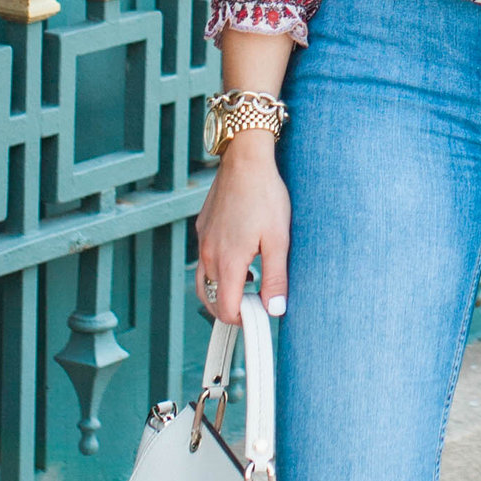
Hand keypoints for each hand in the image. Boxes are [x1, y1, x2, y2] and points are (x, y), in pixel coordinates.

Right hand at [195, 143, 290, 320]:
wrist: (245, 159)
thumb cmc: (265, 196)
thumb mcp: (279, 239)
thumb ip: (276, 277)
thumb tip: (275, 310)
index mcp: (228, 260)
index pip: (226, 309)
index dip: (243, 320)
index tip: (261, 315)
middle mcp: (208, 253)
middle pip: (210, 300)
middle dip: (230, 310)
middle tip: (256, 305)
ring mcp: (203, 240)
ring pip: (203, 282)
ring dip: (222, 292)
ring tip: (249, 286)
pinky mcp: (202, 228)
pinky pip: (203, 261)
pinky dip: (217, 272)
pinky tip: (241, 260)